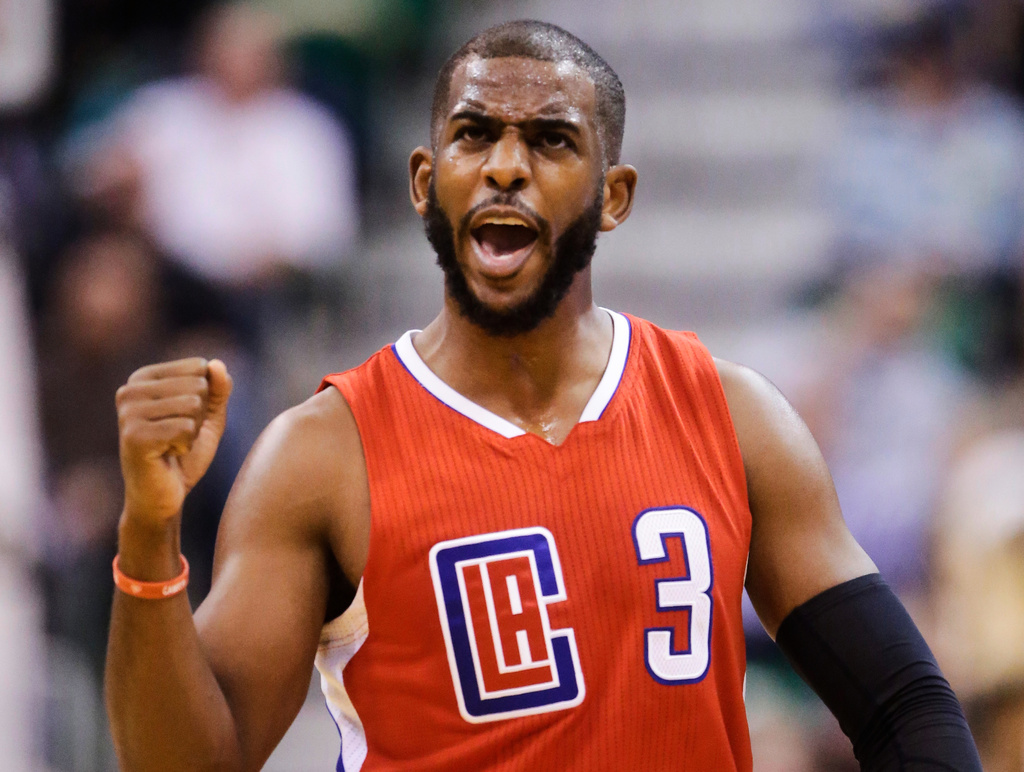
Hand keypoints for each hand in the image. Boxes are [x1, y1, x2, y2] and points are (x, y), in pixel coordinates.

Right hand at [117, 358, 232, 527]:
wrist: (164, 497)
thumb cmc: (184, 454)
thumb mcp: (208, 417)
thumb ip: (218, 390)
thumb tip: (217, 364)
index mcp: (143, 378)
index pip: (199, 366)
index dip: (205, 398)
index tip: (183, 419)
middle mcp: (130, 390)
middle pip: (197, 385)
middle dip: (199, 416)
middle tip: (178, 437)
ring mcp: (128, 412)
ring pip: (192, 405)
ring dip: (192, 432)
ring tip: (172, 446)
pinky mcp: (133, 435)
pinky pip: (185, 428)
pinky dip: (185, 446)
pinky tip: (167, 455)